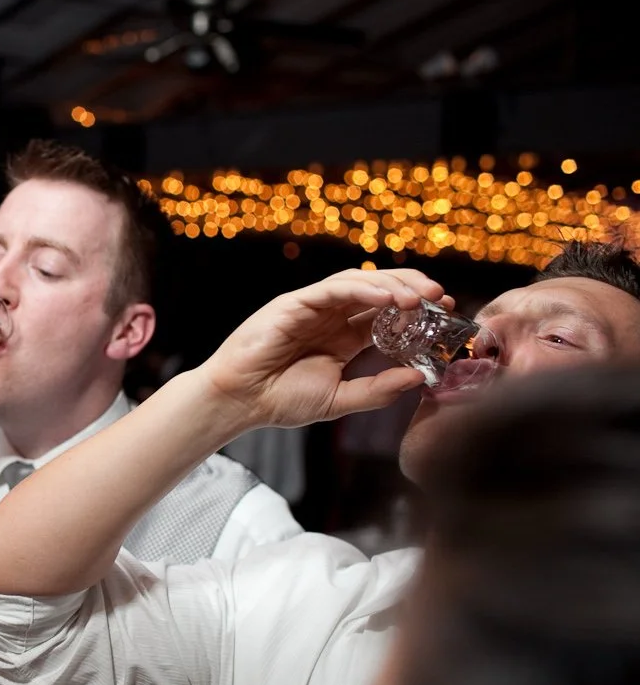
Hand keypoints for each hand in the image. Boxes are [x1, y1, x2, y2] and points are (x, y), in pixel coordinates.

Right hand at [197, 268, 447, 429]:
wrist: (239, 401)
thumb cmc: (280, 400)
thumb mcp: (339, 400)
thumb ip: (377, 390)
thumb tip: (419, 377)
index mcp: (343, 337)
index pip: (387, 314)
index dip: (418, 310)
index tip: (446, 313)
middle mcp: (331, 317)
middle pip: (380, 290)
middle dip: (413, 290)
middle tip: (442, 298)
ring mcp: (313, 307)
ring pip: (360, 282)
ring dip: (393, 286)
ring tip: (420, 298)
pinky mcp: (295, 303)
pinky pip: (333, 288)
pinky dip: (362, 290)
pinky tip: (387, 299)